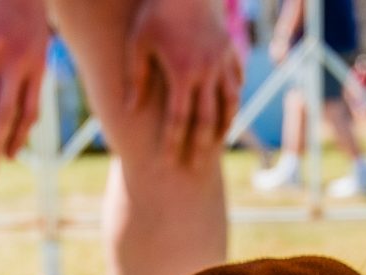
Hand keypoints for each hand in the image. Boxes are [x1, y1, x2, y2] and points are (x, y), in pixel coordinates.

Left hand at [125, 0, 244, 165]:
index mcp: (182, 73)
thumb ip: (135, 79)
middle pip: (206, 120)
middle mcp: (207, 72)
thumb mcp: (138, 43)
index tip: (167, 164)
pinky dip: (232, 98)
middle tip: (195, 168)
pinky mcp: (231, 51)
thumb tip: (129, 111)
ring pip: (229, 104)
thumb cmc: (156, 13)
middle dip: (200, 148)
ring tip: (217, 145)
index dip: (173, 144)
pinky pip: (236, 82)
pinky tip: (228, 110)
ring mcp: (223, 62)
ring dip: (223, 128)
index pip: (178, 120)